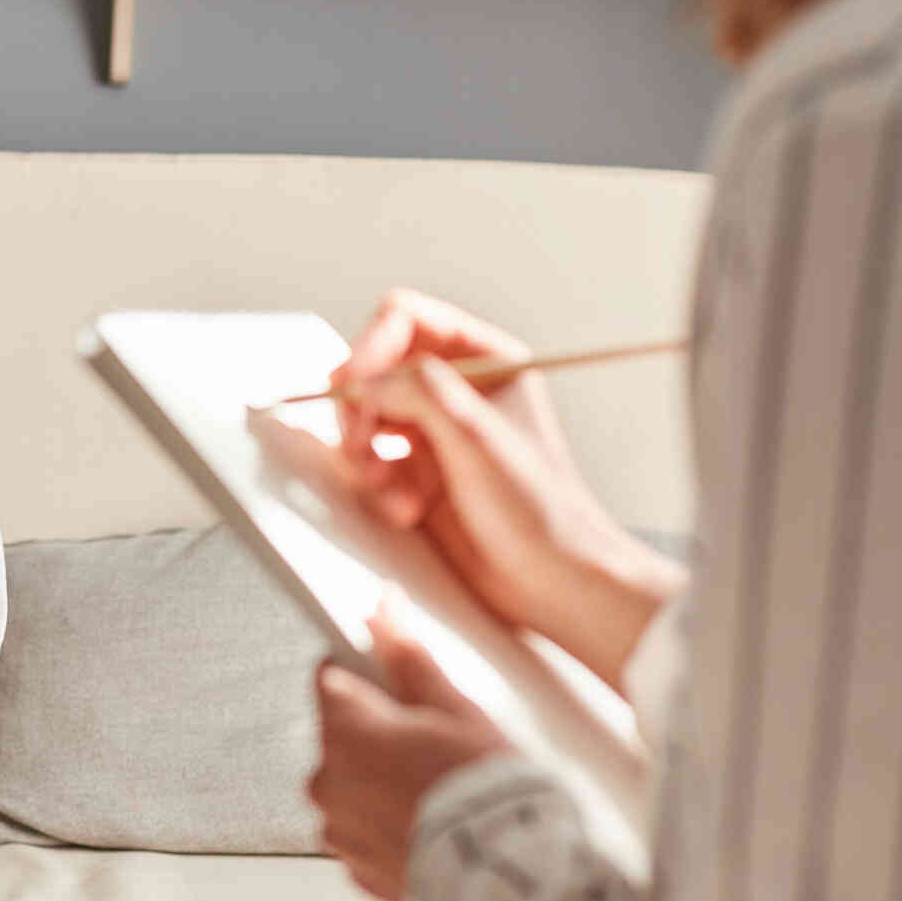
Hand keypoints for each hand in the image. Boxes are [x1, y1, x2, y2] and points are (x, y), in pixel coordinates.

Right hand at [251, 288, 681, 688]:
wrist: (552, 580)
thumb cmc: (537, 508)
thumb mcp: (476, 436)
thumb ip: (418, 392)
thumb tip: (361, 379)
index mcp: (486, 360)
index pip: (407, 320)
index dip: (370, 346)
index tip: (350, 382)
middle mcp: (458, 392)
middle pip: (375, 369)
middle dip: (360, 408)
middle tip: (359, 446)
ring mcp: (436, 435)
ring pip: (365, 419)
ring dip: (364, 454)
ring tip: (384, 486)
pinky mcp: (418, 477)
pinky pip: (371, 465)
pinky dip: (376, 488)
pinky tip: (404, 511)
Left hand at [309, 590, 512, 900]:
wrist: (505, 879)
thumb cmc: (484, 793)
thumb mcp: (454, 709)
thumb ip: (408, 656)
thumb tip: (382, 610)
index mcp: (344, 731)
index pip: (329, 675)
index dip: (363, 671)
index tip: (390, 678)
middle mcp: (327, 781)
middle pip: (342, 733)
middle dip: (379, 731)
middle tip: (435, 742)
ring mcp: (338, 828)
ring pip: (352, 783)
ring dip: (381, 779)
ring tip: (438, 788)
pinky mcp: (355, 867)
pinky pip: (364, 828)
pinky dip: (388, 821)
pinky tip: (430, 822)